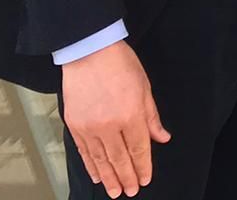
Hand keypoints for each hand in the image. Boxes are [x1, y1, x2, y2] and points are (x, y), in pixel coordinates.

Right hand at [61, 41, 170, 196]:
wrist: (89, 50)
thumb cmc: (120, 64)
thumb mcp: (145, 87)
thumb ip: (152, 117)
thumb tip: (161, 138)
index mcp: (131, 115)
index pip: (139, 149)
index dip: (143, 166)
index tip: (145, 179)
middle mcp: (109, 125)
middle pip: (120, 158)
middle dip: (126, 177)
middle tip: (130, 191)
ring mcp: (89, 127)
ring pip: (101, 159)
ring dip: (108, 177)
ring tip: (114, 191)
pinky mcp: (74, 125)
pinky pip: (84, 151)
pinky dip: (91, 165)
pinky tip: (97, 176)